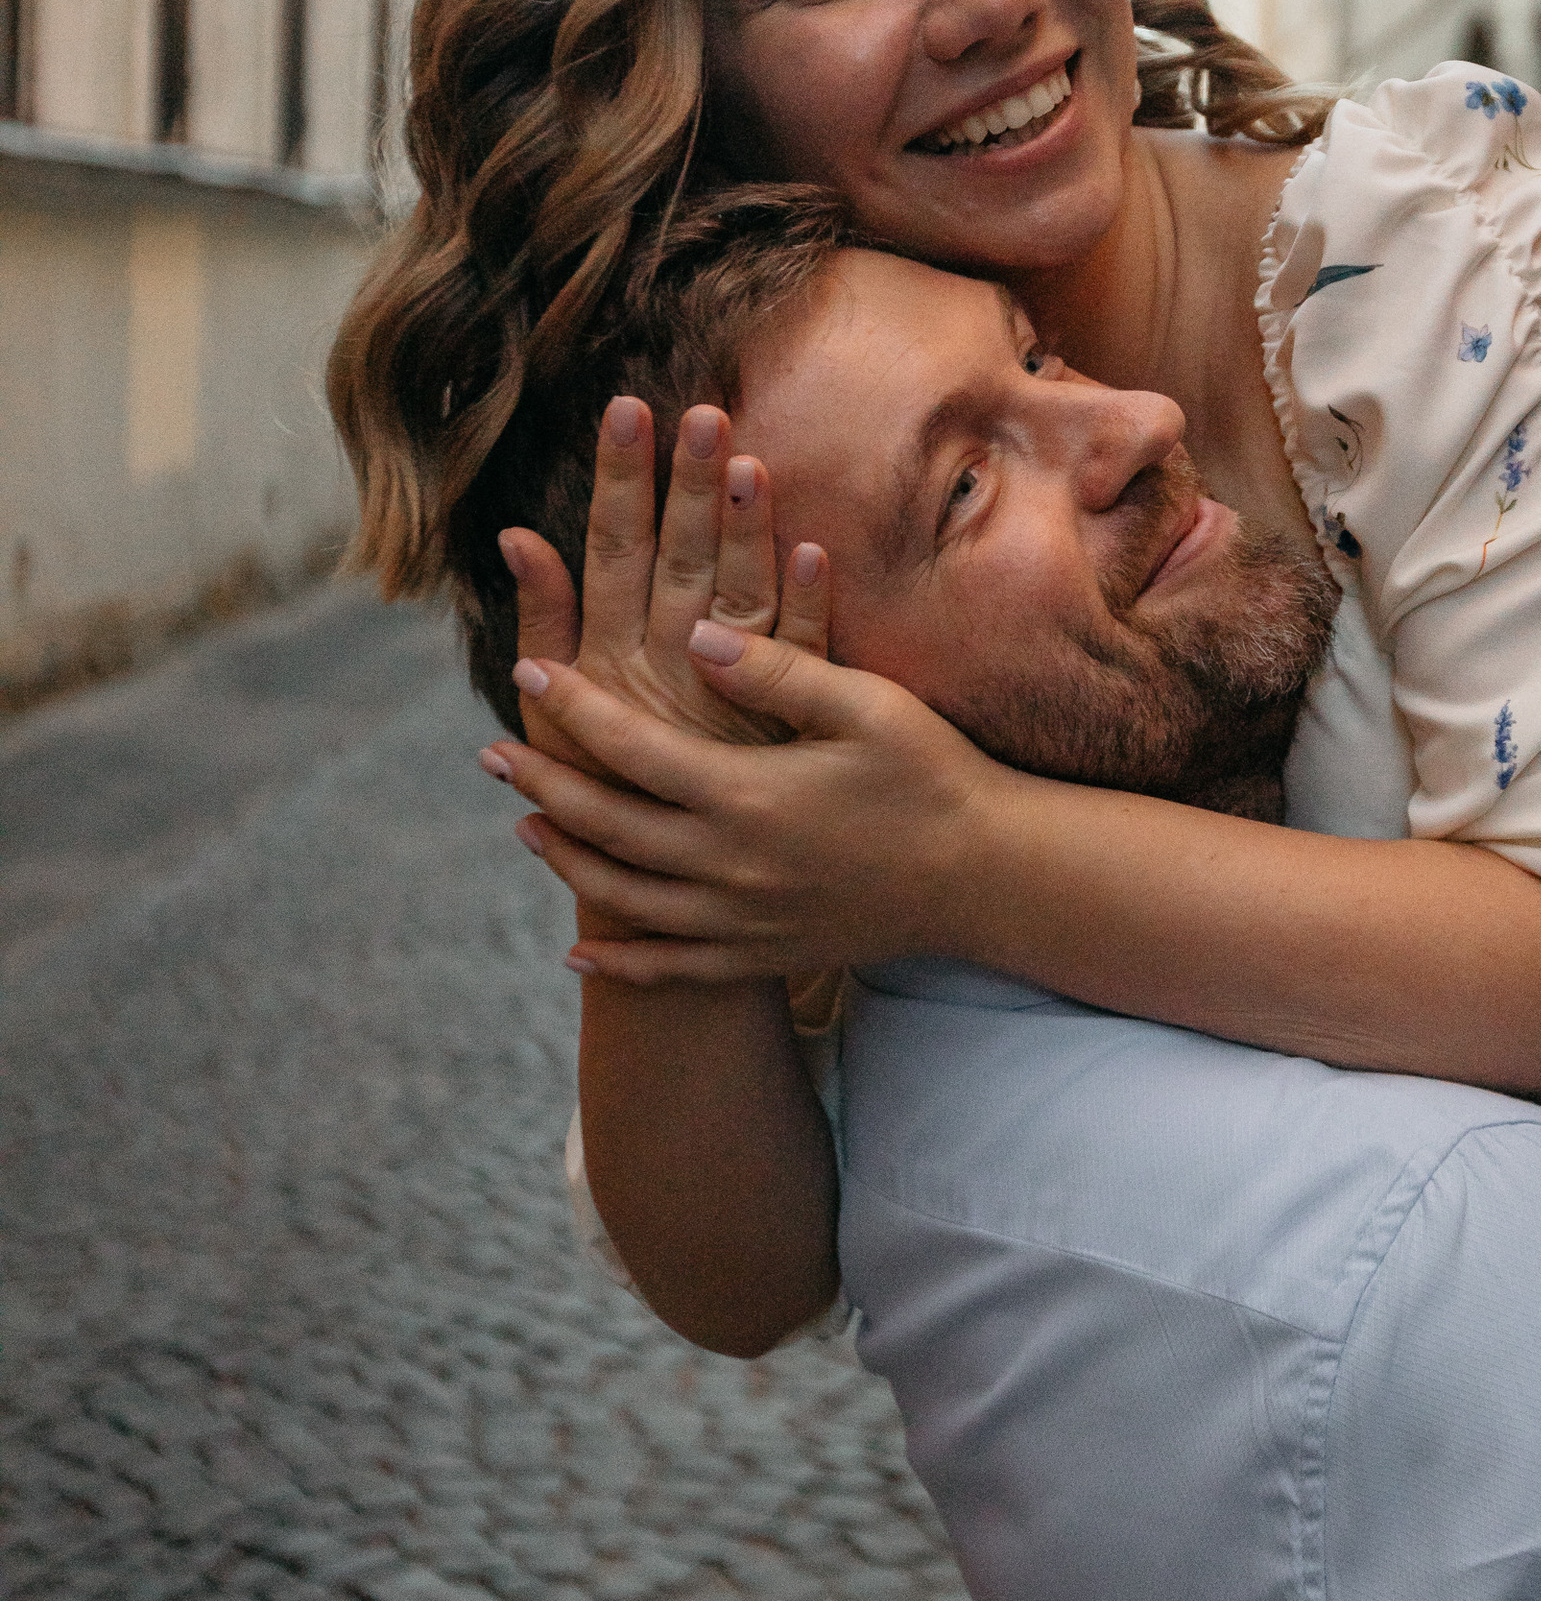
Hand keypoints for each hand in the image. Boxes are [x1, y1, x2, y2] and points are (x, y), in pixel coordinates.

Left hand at [483, 630, 1009, 985]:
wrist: (987, 879)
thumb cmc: (933, 774)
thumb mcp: (865, 704)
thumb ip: (776, 667)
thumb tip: (696, 632)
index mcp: (746, 796)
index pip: (631, 747)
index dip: (575, 707)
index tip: (531, 670)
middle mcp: (728, 867)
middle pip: (605, 825)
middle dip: (543, 782)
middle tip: (493, 749)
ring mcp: (740, 921)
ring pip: (623, 898)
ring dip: (565, 860)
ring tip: (527, 822)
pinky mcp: (761, 956)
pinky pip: (669, 968)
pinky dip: (617, 962)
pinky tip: (579, 953)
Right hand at [489, 394, 833, 771]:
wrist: (671, 889)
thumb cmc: (605, 784)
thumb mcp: (555, 709)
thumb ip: (544, 619)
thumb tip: (517, 533)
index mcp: (607, 656)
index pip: (613, 548)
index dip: (620, 479)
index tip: (628, 409)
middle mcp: (666, 669)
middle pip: (678, 561)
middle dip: (687, 485)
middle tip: (702, 412)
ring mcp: (726, 698)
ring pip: (737, 598)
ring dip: (744, 531)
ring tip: (749, 461)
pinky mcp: (783, 727)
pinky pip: (800, 659)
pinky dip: (807, 606)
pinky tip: (815, 551)